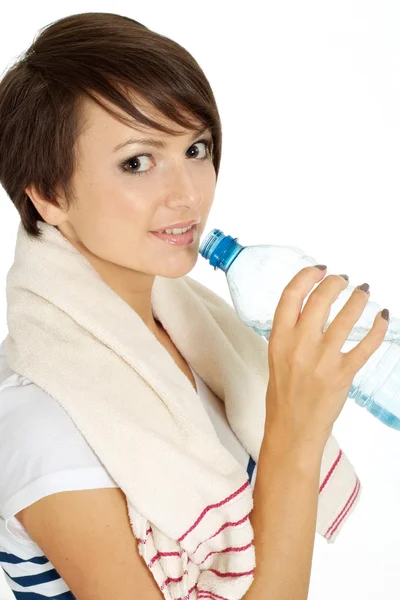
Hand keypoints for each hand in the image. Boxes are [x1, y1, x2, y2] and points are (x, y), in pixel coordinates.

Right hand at [264, 266, 388, 447]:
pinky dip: (377, 328)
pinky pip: (366, 344)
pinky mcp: (343, 373)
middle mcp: (299, 344)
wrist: (292, 428)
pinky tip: (381, 318)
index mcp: (279, 338)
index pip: (292, 295)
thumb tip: (310, 310)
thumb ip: (290, 332)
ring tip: (363, 293)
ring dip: (359, 299)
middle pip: (321, 299)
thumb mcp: (276, 356)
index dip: (307, 276)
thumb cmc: (283, 393)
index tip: (320, 269)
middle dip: (336, 283)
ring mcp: (323, 359)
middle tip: (344, 280)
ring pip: (347, 316)